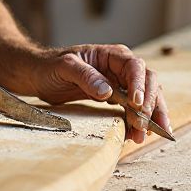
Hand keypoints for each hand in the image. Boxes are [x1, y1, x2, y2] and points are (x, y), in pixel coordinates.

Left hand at [31, 43, 171, 145]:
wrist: (40, 75)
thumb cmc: (50, 66)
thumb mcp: (65, 67)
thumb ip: (85, 76)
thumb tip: (107, 91)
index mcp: (111, 55)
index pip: (135, 67)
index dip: (140, 85)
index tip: (137, 104)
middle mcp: (120, 68)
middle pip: (148, 82)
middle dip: (150, 105)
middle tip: (144, 126)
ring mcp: (120, 83)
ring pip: (145, 97)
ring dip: (148, 116)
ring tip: (144, 136)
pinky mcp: (115, 98)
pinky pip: (133, 109)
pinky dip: (138, 121)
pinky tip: (137, 135)